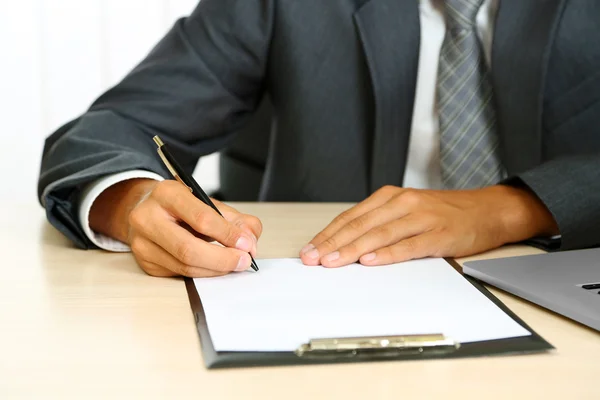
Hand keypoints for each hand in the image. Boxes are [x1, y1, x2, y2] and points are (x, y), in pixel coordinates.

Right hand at [90, 179, 261, 276]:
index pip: (201, 219)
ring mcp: (142, 243)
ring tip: (234, 263)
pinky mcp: (146, 263)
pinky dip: (203, 272)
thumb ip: (234, 219)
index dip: (227, 234)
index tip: (246, 244)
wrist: (146, 209)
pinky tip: (214, 266)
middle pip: (189, 249)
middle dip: (222, 259)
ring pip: (185, 266)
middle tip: (243, 261)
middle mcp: (147, 217)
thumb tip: (250, 241)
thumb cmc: (181, 206)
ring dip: (216, 269)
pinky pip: (181, 274)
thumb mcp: (207, 202)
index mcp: (166, 193)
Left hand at [299, 185, 557, 266]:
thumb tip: (345, 245)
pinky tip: (371, 261)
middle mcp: (402, 203)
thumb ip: (379, 224)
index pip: (350, 217)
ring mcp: (420, 217)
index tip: (310, 250)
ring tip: (333, 262)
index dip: (328, 234)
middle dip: (332, 244)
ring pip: (379, 234)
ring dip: (353, 249)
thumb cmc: (443, 213)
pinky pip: (408, 245)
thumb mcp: (406, 211)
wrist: (486, 210)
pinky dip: (387, 254)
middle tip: (313, 259)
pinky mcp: (437, 233)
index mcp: (390, 197)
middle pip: (359, 225)